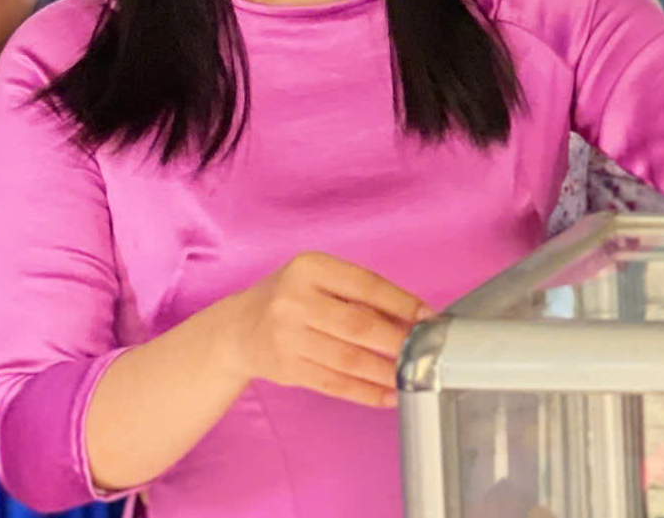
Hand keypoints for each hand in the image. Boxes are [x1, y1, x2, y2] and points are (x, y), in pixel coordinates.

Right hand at [218, 251, 431, 409]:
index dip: (400, 302)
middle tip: (425, 351)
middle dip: (398, 341)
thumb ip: (356, 293)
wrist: (237, 329)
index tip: (427, 316)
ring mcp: (288, 337)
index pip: (364, 284)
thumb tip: (410, 317)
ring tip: (412, 377)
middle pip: (358, 325)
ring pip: (348, 359)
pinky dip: (365, 392)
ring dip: (386, 372)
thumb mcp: (316, 278)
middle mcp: (295, 300)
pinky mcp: (287, 369)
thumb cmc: (288, 298)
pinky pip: (334, 384)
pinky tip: (388, 396)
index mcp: (309, 268)